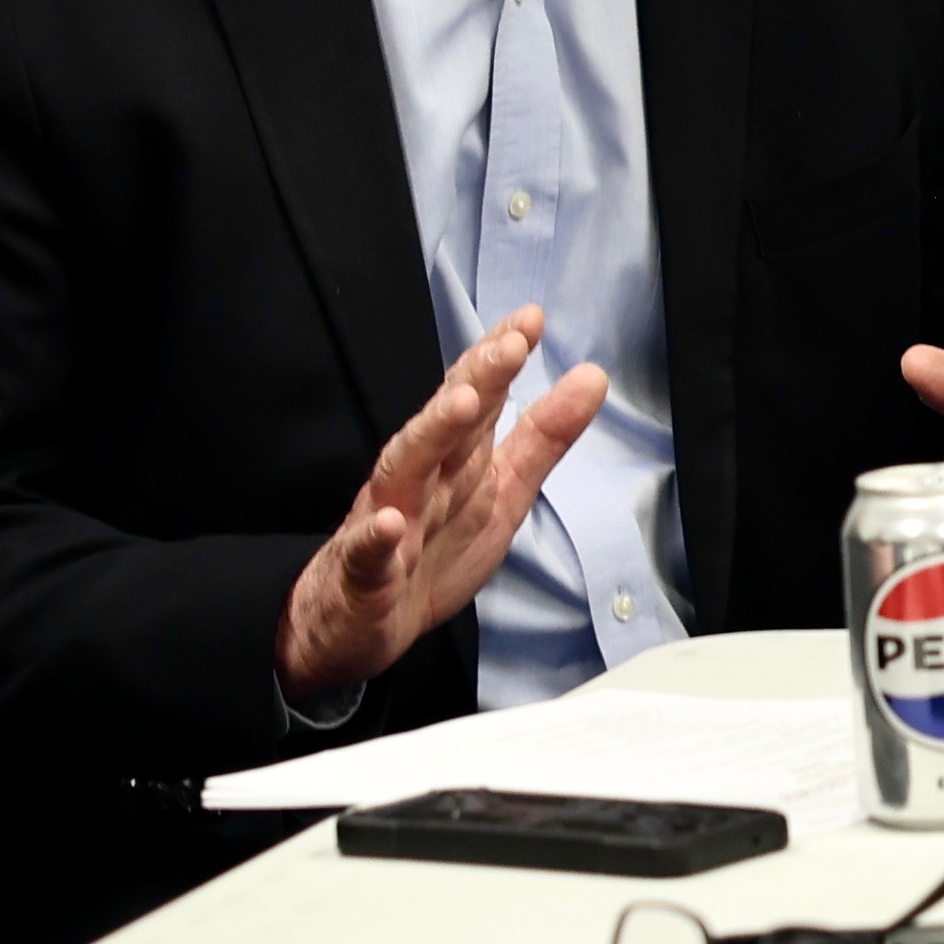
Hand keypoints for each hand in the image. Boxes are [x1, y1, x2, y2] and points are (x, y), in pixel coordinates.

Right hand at [285, 314, 613, 697]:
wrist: (351, 625)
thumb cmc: (427, 549)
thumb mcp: (501, 492)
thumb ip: (542, 438)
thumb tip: (592, 375)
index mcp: (451, 460)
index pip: (475, 398)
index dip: (500, 360)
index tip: (530, 319)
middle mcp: (417, 480)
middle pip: (446, 424)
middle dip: (476, 381)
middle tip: (511, 345)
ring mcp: (386, 523)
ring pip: (404, 472)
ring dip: (430, 436)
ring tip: (460, 403)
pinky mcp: (363, 576)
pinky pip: (367, 556)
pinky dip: (376, 539)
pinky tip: (390, 523)